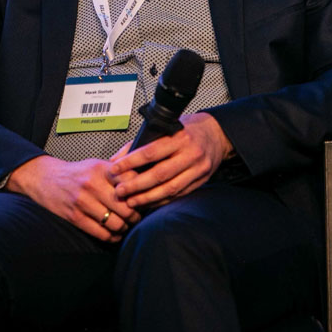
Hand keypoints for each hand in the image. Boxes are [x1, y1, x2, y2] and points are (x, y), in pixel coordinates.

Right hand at [6, 154, 140, 241]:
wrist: (46, 179)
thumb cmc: (77, 173)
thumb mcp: (97, 162)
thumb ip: (119, 162)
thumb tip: (139, 153)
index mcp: (100, 168)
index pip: (130, 181)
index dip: (140, 191)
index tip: (143, 197)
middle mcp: (92, 184)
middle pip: (126, 206)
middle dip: (135, 214)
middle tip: (137, 216)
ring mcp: (83, 202)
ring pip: (115, 223)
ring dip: (124, 227)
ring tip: (126, 225)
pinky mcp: (75, 217)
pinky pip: (101, 233)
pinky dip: (112, 237)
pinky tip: (114, 234)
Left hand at [109, 112, 234, 208]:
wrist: (216, 134)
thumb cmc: (188, 130)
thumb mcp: (167, 128)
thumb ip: (142, 142)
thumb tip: (117, 158)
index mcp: (179, 137)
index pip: (150, 152)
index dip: (130, 162)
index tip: (115, 169)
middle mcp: (190, 153)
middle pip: (159, 174)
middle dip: (136, 185)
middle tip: (120, 191)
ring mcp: (197, 169)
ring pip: (169, 189)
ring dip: (147, 198)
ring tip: (131, 201)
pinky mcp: (201, 181)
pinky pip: (178, 195)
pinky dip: (161, 201)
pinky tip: (148, 203)